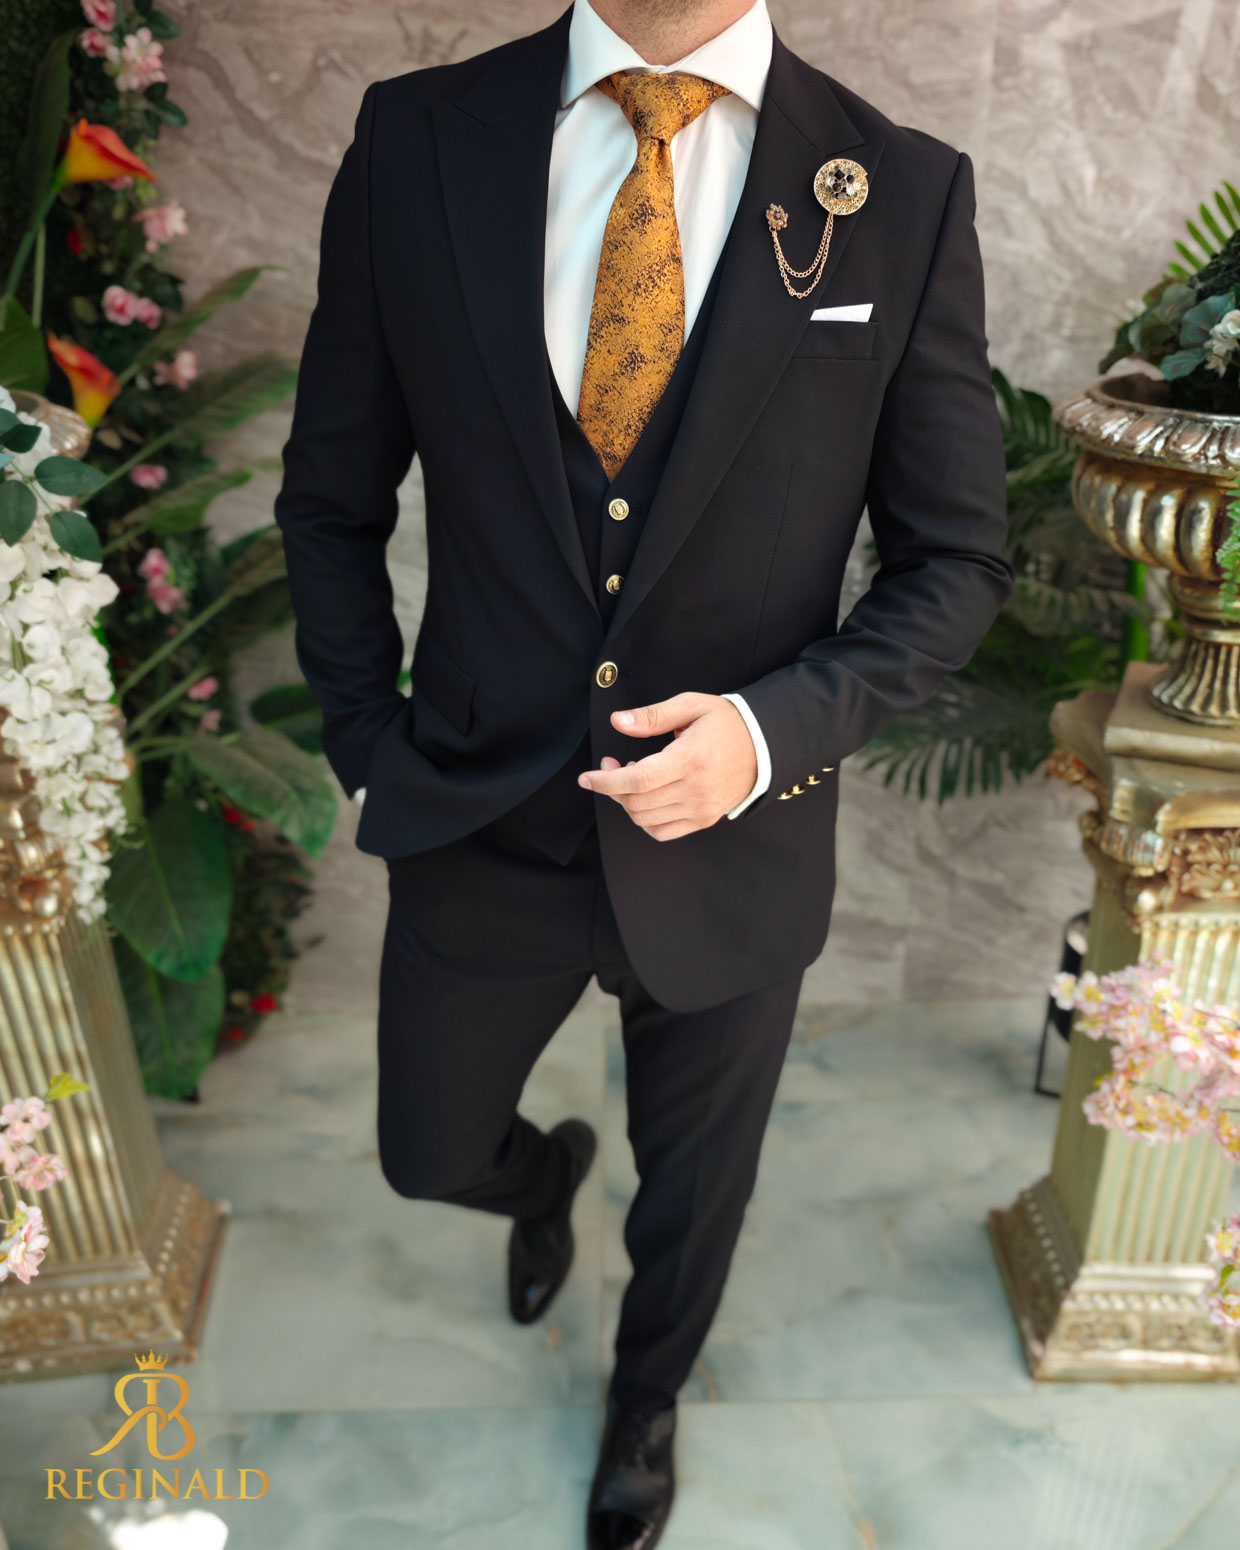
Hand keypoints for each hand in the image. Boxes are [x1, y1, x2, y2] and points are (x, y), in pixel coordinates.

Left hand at [578, 692, 757, 841]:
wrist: (764, 746)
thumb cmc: (726, 723)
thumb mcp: (691, 706)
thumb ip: (652, 715)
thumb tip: (618, 722)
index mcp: (690, 759)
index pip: (638, 781)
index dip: (606, 782)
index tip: (587, 777)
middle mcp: (696, 789)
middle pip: (637, 802)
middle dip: (612, 787)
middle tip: (611, 765)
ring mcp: (701, 809)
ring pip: (645, 819)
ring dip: (626, 802)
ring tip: (632, 777)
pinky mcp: (704, 819)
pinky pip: (662, 832)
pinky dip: (644, 819)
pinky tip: (645, 799)